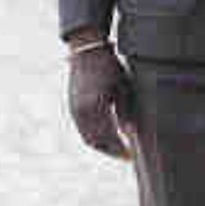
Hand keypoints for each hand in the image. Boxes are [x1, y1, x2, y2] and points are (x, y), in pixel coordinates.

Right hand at [67, 42, 134, 160]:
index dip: (120, 149)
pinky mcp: (72, 107)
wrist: (86, 49)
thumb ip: (124, 110)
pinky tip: (106, 137)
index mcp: (95, 107)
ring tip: (117, 149)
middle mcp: (82, 111)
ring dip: (102, 146)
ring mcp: (75, 110)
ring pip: (88, 137)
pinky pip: (83, 129)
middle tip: (126, 156)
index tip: (131, 155)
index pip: (108, 137)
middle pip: (96, 142)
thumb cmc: (108, 65)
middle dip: (111, 151)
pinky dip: (94, 137)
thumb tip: (129, 132)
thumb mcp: (121, 86)